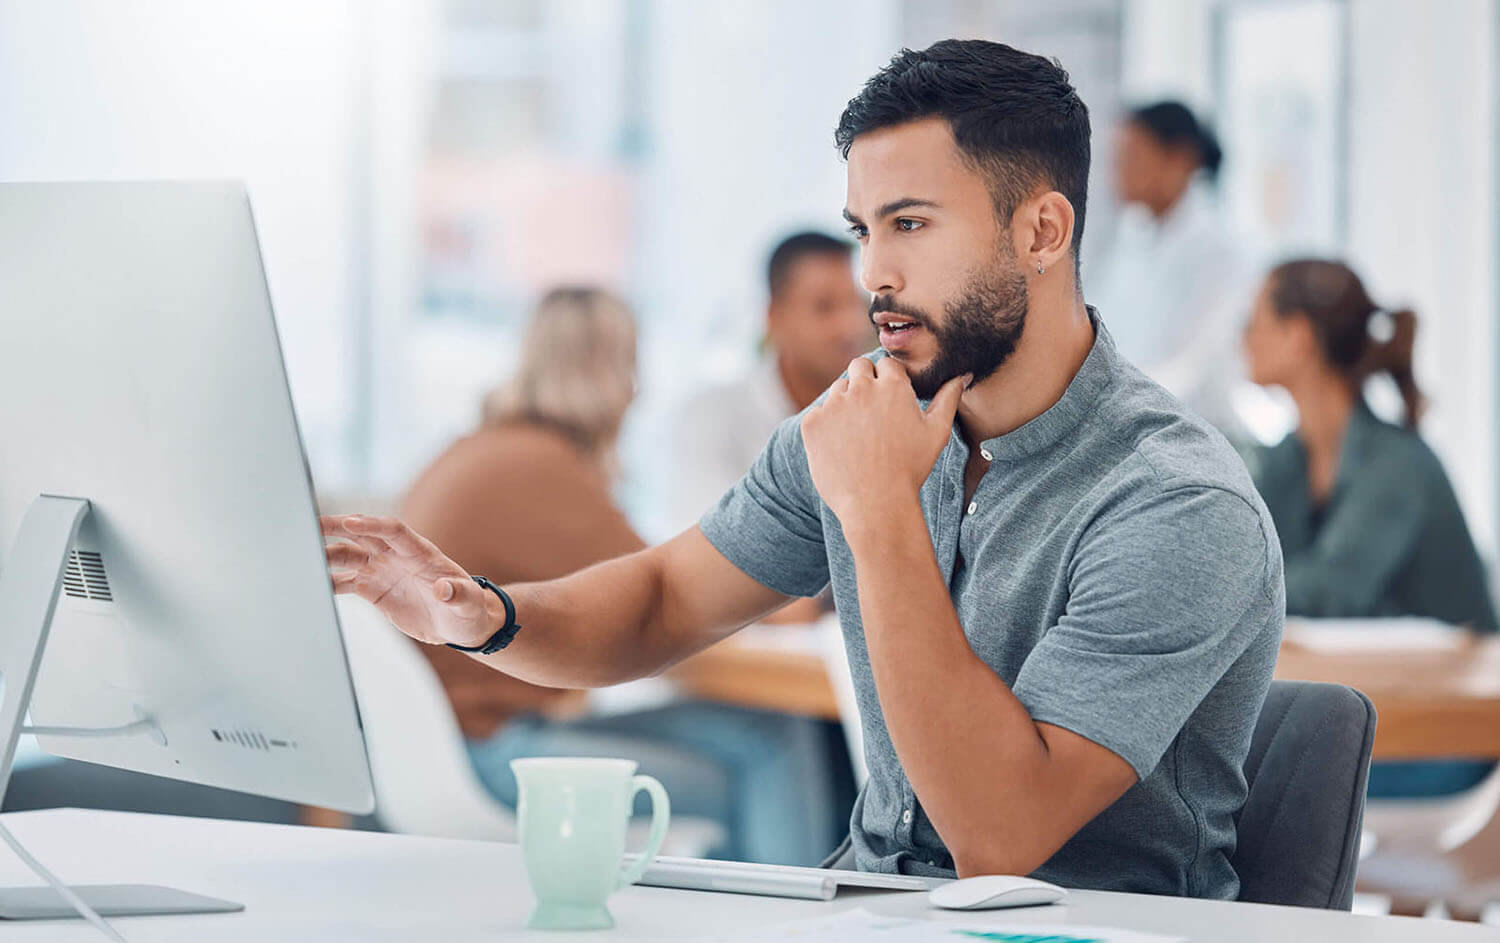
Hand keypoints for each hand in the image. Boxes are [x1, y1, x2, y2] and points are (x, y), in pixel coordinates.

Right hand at [322, 514, 501, 648]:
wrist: (460, 624)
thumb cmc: (469, 609)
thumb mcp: (467, 603)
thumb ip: (458, 594)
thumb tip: (445, 589)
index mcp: (421, 553)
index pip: (393, 531)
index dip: (371, 526)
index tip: (349, 523)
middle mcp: (397, 556)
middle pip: (363, 535)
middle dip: (338, 527)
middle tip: (311, 524)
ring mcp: (383, 570)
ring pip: (349, 555)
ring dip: (326, 554)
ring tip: (302, 556)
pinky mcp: (373, 589)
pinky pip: (346, 581)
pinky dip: (328, 581)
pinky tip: (310, 583)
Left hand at [800, 357, 967, 527]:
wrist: (876, 503)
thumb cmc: (911, 469)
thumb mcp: (936, 433)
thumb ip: (948, 398)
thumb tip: (961, 376)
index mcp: (892, 387)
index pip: (886, 364)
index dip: (889, 380)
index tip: (890, 400)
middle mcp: (861, 389)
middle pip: (858, 367)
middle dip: (865, 381)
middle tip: (872, 412)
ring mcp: (833, 405)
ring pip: (838, 389)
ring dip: (846, 402)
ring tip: (859, 435)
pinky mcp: (812, 423)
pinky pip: (819, 413)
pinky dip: (827, 425)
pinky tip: (841, 447)